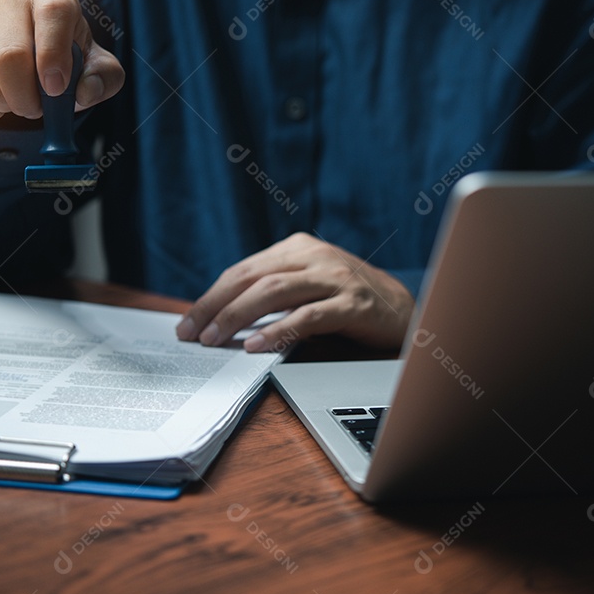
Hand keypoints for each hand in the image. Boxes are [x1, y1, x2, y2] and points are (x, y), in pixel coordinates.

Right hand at [0, 0, 124, 121]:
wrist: (28, 54)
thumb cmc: (67, 57)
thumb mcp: (97, 65)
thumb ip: (105, 77)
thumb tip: (87, 91)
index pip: (53, 13)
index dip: (54, 56)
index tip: (56, 88)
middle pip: (9, 55)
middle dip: (28, 97)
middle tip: (38, 108)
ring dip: (9, 106)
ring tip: (21, 100)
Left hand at [176, 233, 414, 351]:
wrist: (406, 309)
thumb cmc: (349, 300)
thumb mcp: (309, 285)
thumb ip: (274, 292)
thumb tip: (223, 318)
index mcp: (299, 248)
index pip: (243, 270)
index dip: (211, 296)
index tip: (188, 322)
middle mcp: (315, 256)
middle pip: (251, 278)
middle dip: (215, 306)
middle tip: (191, 333)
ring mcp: (335, 278)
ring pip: (273, 292)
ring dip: (237, 317)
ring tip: (215, 339)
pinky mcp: (353, 304)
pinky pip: (307, 317)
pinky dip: (278, 332)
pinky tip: (257, 346)